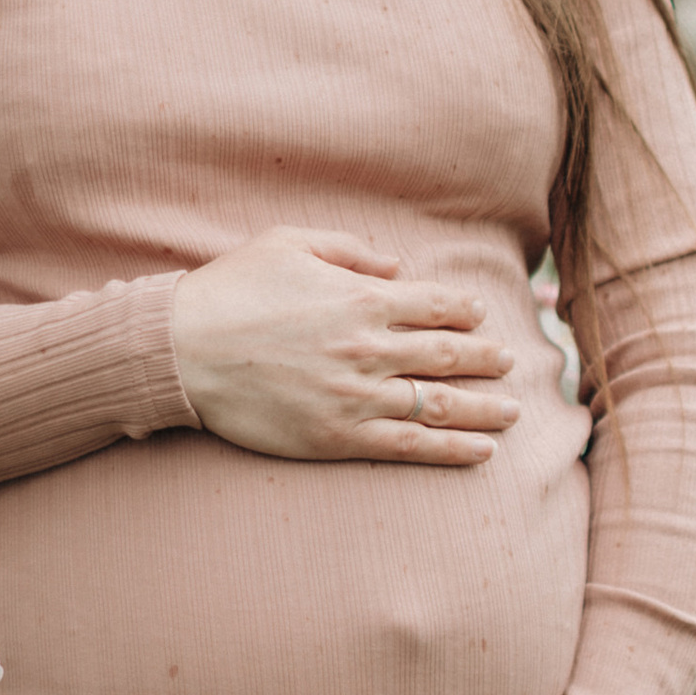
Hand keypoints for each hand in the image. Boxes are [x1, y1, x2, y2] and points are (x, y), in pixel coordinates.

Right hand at [169, 227, 516, 464]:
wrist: (182, 350)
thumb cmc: (231, 290)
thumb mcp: (289, 242)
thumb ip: (350, 250)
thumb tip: (397, 266)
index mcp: (362, 299)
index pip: (436, 305)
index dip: (466, 310)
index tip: (481, 314)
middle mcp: (370, 349)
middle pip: (450, 355)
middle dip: (488, 358)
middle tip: (512, 361)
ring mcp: (358, 397)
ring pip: (442, 405)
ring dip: (485, 409)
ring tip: (513, 411)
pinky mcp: (339, 437)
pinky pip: (410, 446)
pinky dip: (452, 450)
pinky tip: (480, 452)